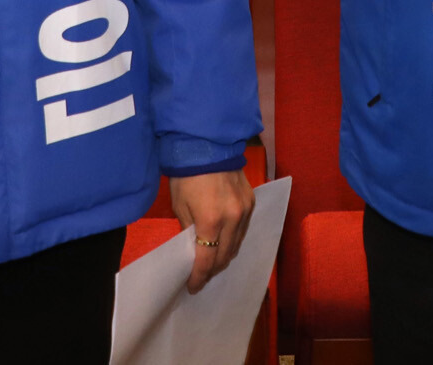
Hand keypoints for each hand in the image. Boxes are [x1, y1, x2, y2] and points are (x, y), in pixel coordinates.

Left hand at [170, 169, 255, 293]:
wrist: (209, 144)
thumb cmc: (187, 175)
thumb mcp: (180, 205)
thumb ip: (189, 230)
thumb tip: (193, 248)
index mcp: (211, 221)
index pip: (207, 260)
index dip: (199, 277)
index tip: (192, 287)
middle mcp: (233, 219)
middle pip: (225, 257)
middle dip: (212, 270)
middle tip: (201, 276)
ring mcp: (246, 210)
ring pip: (237, 245)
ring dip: (225, 256)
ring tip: (212, 261)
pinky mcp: (252, 202)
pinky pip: (244, 230)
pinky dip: (234, 240)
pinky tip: (224, 241)